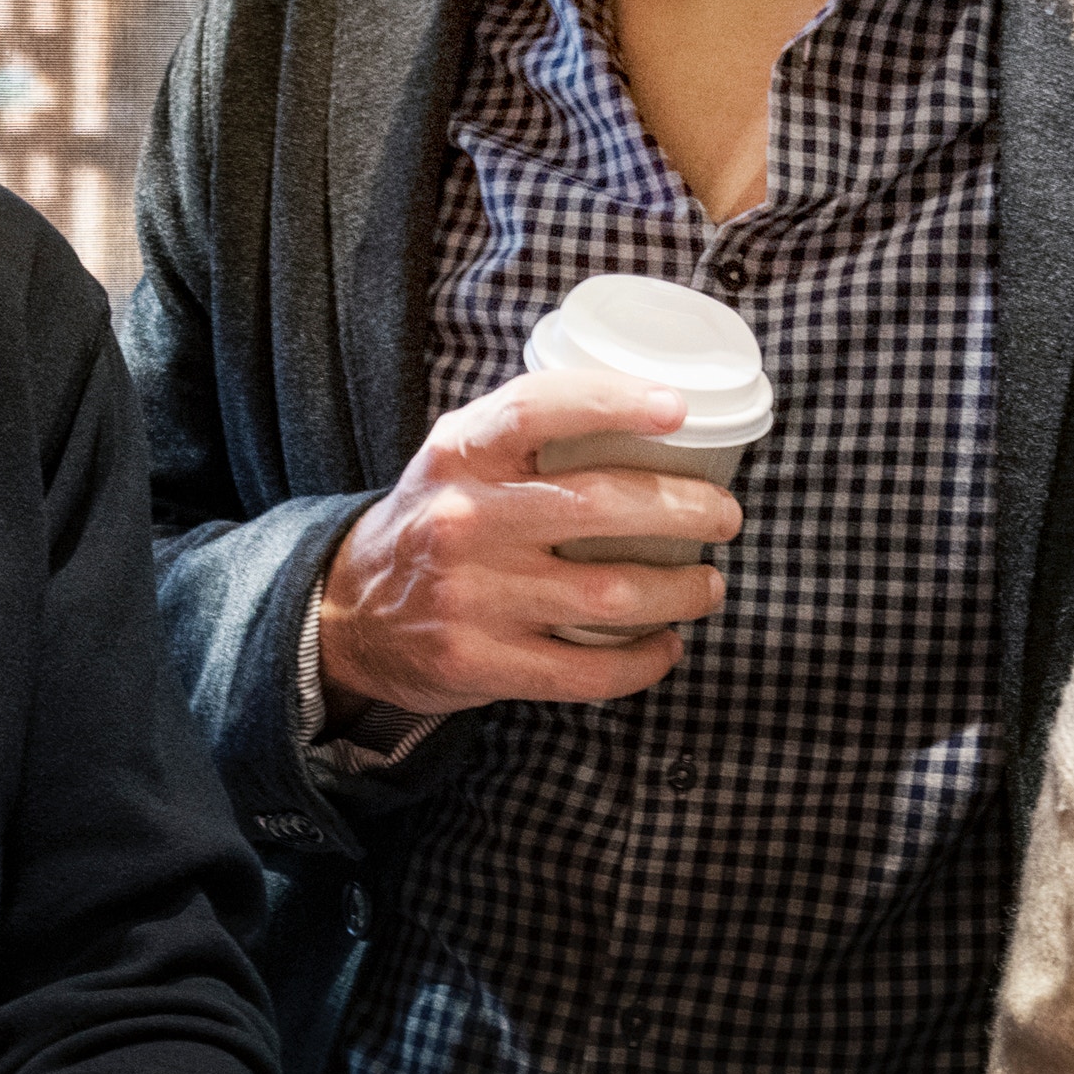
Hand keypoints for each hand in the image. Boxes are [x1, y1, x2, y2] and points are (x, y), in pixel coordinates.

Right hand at [318, 369, 740, 716]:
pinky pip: (585, 670)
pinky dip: (643, 662)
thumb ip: (526, 432)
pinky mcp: (478, 662)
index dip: (614, 403)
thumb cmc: (433, 523)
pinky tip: (664, 646)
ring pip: (609, 593)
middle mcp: (461, 520)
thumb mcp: (456, 458)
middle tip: (724, 517)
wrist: (348, 614)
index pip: (538, 409)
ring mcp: (470, 596)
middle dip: (687, 511)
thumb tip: (653, 413)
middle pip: (599, 506)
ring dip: (681, 591)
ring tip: (706, 585)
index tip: (677, 409)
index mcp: (459, 454)